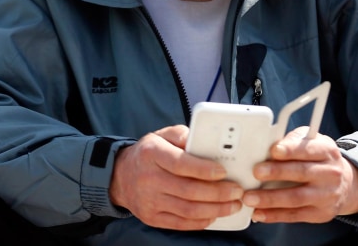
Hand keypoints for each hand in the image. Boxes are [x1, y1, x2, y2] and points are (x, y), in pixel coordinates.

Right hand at [109, 125, 243, 229]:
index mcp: (152, 154)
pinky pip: (180, 223)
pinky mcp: (152, 218)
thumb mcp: (162, 135)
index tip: (223, 171)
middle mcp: (149, 179)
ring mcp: (149, 201)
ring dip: (215, 209)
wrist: (120, 176)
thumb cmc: (149, 153)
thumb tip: (204, 140)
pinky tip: (214, 215)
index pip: (180, 164)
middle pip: (188, 190)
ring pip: (187, 210)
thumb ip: (183, 135)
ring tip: (233, 205)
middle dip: (217, 193)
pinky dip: (201, 221)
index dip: (203, 169)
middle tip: (237, 191)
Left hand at [242, 126, 357, 223]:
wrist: (345, 184)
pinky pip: (295, 215)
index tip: (274, 150)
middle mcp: (330, 173)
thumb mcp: (313, 142)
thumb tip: (271, 144)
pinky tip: (259, 213)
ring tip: (250, 198)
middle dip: (277, 172)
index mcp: (327, 151)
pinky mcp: (320, 214)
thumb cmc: (319, 159)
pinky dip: (274, 215)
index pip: (309, 149)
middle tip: (256, 172)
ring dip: (271, 199)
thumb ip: (294, 140)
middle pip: (302, 173)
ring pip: (296, 198)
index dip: (291, 150)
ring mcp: (326, 196)